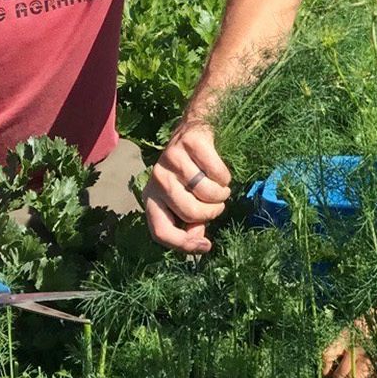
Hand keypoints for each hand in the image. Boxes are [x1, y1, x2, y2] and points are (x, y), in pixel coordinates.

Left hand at [142, 120, 231, 252]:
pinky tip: (220, 173)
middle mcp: (157, 178)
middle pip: (189, 212)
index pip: (160, 232)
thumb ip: (190, 224)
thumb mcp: (186, 200)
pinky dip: (225, 177)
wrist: (195, 131)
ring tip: (220, 188)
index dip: (184, 244)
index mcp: (151, 197)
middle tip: (217, 204)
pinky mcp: (189, 142)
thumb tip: (199, 243)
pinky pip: (217, 173)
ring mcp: (171, 159)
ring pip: (205, 193)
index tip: (207, 246)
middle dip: (211, 212)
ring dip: (221, 194)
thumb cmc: (191, 173)